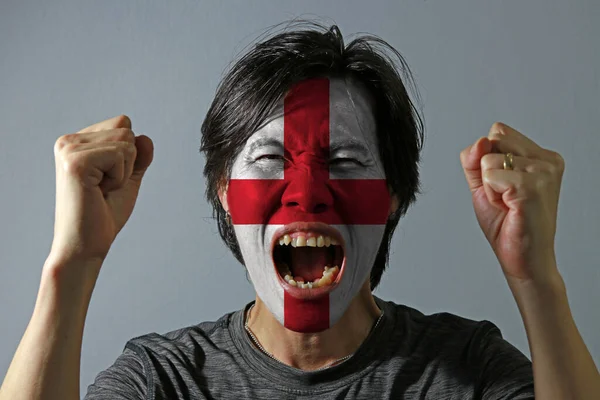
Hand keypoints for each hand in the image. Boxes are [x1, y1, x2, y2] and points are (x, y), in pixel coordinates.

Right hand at [49, 115, 153, 266]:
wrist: (86, 246)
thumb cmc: (104, 216)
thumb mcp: (128, 179)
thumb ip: (138, 157)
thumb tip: (145, 138)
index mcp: (77, 142)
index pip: (123, 124)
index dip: (129, 155)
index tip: (108, 180)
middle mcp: (68, 141)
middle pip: (126, 129)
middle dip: (127, 163)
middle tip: (105, 188)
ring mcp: (69, 150)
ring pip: (126, 142)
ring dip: (123, 172)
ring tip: (101, 191)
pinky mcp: (76, 162)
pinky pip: (120, 154)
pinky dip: (120, 177)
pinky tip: (99, 192)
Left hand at [459, 122, 564, 282]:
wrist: (523, 258)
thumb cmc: (507, 223)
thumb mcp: (482, 184)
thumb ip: (474, 159)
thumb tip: (481, 141)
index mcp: (541, 155)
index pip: (497, 132)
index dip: (488, 161)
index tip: (504, 186)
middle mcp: (547, 160)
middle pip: (493, 139)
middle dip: (488, 171)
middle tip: (505, 197)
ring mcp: (543, 172)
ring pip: (489, 159)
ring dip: (490, 187)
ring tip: (509, 204)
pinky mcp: (532, 187)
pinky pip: (490, 176)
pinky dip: (491, 194)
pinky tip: (510, 208)